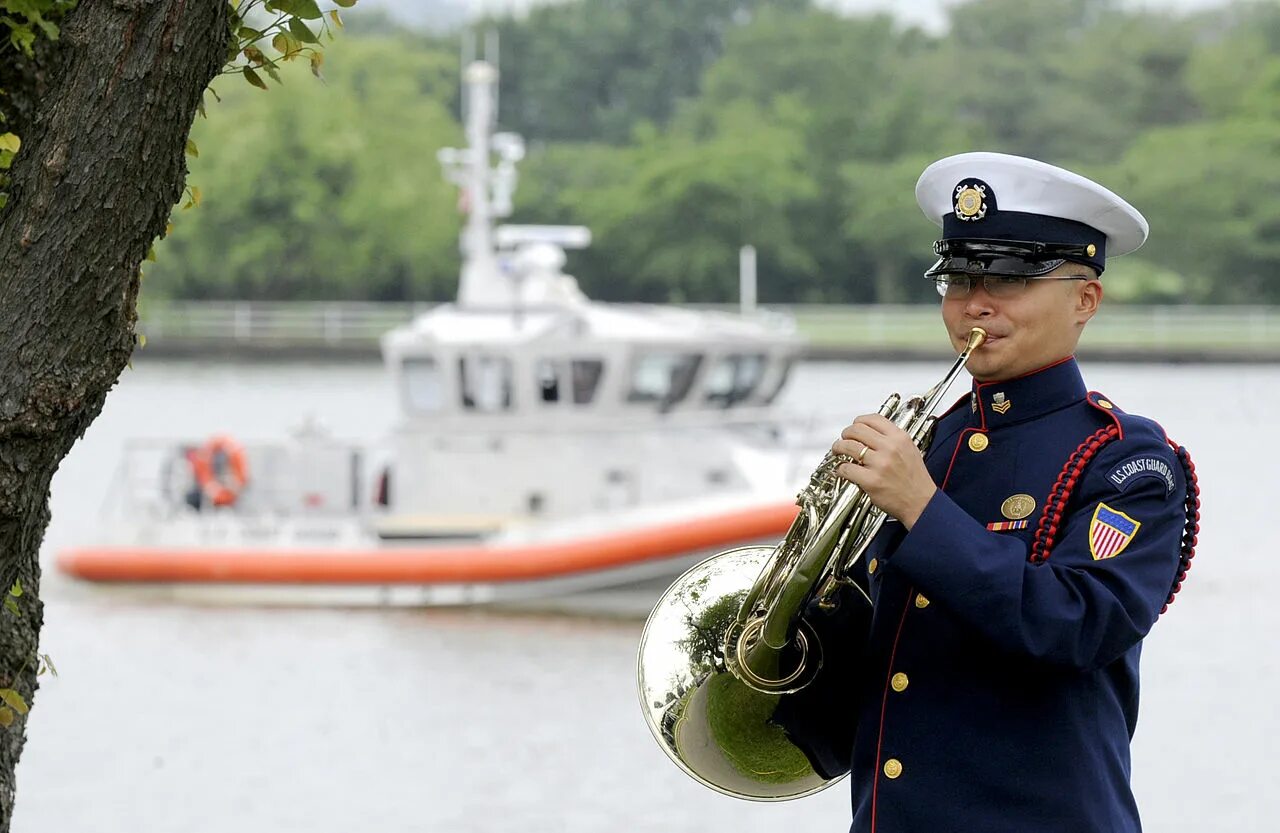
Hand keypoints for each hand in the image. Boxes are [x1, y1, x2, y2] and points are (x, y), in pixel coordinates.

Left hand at [831, 414, 937, 529]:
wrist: (922, 502)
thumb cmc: (915, 480)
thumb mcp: (909, 450)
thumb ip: (891, 439)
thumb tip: (870, 433)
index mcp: (900, 438)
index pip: (873, 419)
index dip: (858, 421)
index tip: (854, 426)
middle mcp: (890, 448)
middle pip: (857, 430)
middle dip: (845, 434)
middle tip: (843, 439)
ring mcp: (880, 464)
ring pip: (848, 446)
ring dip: (838, 448)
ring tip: (838, 452)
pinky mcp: (871, 480)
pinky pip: (846, 468)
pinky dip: (840, 468)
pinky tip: (843, 470)